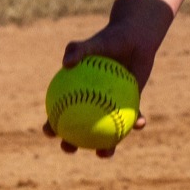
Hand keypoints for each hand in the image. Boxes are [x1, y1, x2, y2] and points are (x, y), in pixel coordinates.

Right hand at [46, 0, 171, 157]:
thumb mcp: (94, 42)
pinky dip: (136, 122)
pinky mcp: (130, 105)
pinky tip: (140, 124)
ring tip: (105, 152)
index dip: (51, 125)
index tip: (49, 131)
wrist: (133, 37)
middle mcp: (92, 103)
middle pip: (77, 130)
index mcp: (77, 92)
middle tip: (71, 147)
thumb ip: (78, 49)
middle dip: (71, 143)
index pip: (58, 112)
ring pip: (106, 132)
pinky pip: (132, 118)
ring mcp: (111, 107)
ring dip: (105, 146)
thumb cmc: (109, 39)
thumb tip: (65, 63)